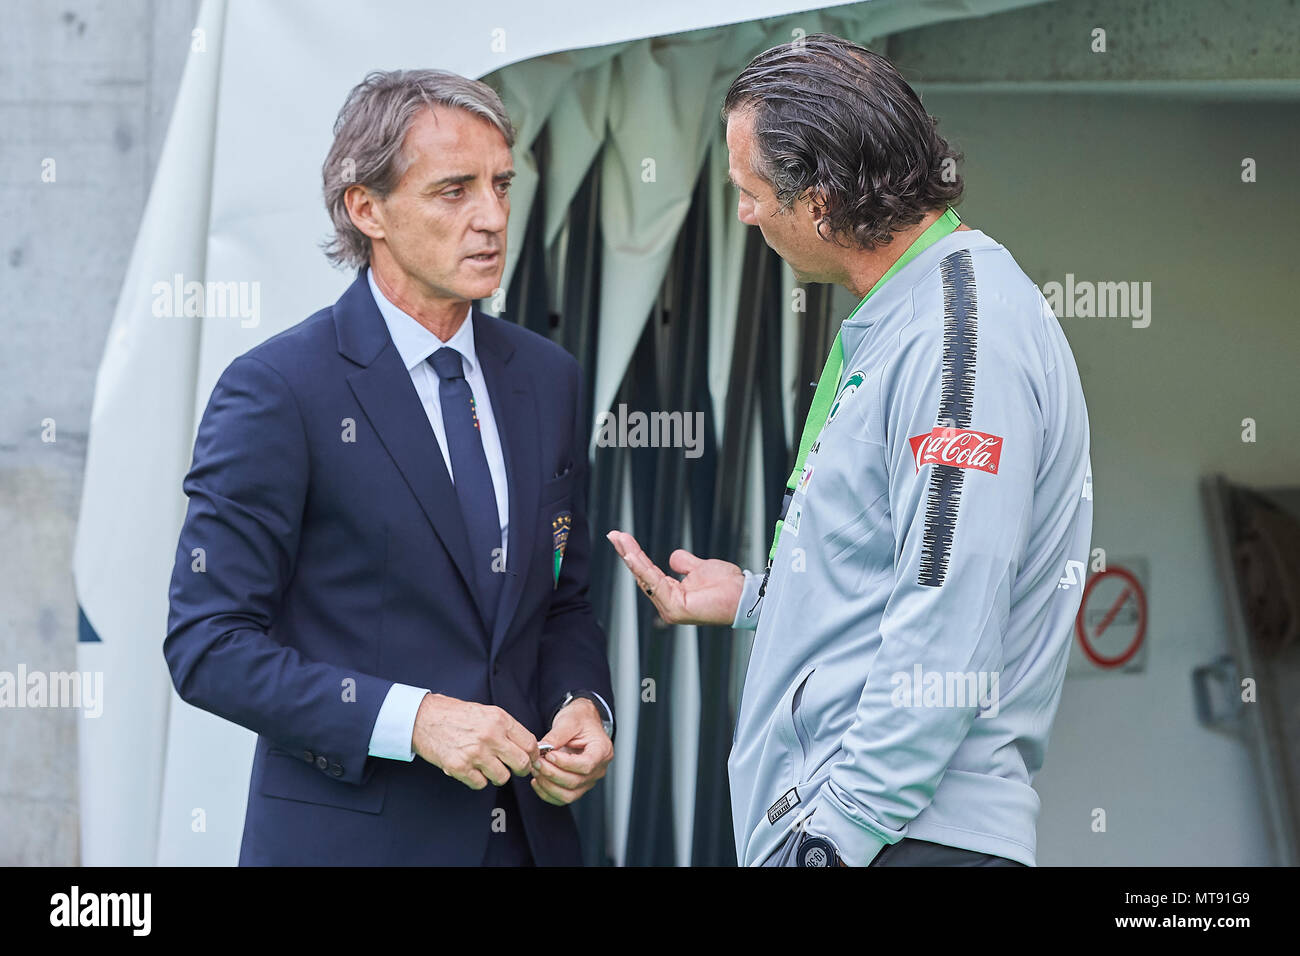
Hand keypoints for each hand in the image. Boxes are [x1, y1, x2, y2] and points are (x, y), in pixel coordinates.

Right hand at [412, 693, 538, 789]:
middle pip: (521, 764)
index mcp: (499, 719)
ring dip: (497, 775)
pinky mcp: (459, 766)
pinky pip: (480, 784)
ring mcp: (475, 752)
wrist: (423, 718)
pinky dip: (478, 780)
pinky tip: (471, 768)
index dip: (533, 756)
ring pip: (502, 777)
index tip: (530, 760)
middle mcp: (490, 735)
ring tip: (486, 766)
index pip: (530, 744)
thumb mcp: (487, 712)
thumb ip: (507, 729)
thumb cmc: (456, 715)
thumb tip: (530, 748)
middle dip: (520, 769)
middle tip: (513, 768)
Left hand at [530, 698, 612, 805]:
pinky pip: (562, 798)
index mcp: (602, 750)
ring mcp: (589, 781)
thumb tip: (541, 749)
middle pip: (575, 782)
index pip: (586, 765)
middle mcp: (598, 769)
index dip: (565, 763)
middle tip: (536, 761)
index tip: (549, 754)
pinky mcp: (578, 787)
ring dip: (547, 785)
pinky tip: (537, 780)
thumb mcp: (569, 720)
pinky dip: (546, 793)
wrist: (583, 723)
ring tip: (535, 769)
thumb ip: (556, 735)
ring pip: (568, 795)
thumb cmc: (580, 720)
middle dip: (551, 773)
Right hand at [606, 529, 744, 626]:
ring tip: (619, 540)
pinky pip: (655, 584)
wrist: (744, 594)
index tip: (621, 537)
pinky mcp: (675, 609)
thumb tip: (672, 557)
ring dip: (631, 557)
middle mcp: (668, 604)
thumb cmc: (728, 585)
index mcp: (672, 595)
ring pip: (645, 578)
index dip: (635, 555)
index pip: (648, 573)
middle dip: (627, 553)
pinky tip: (632, 556)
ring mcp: (670, 608)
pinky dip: (642, 569)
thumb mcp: (700, 567)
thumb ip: (684, 563)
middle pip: (642, 575)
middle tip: (613, 535)